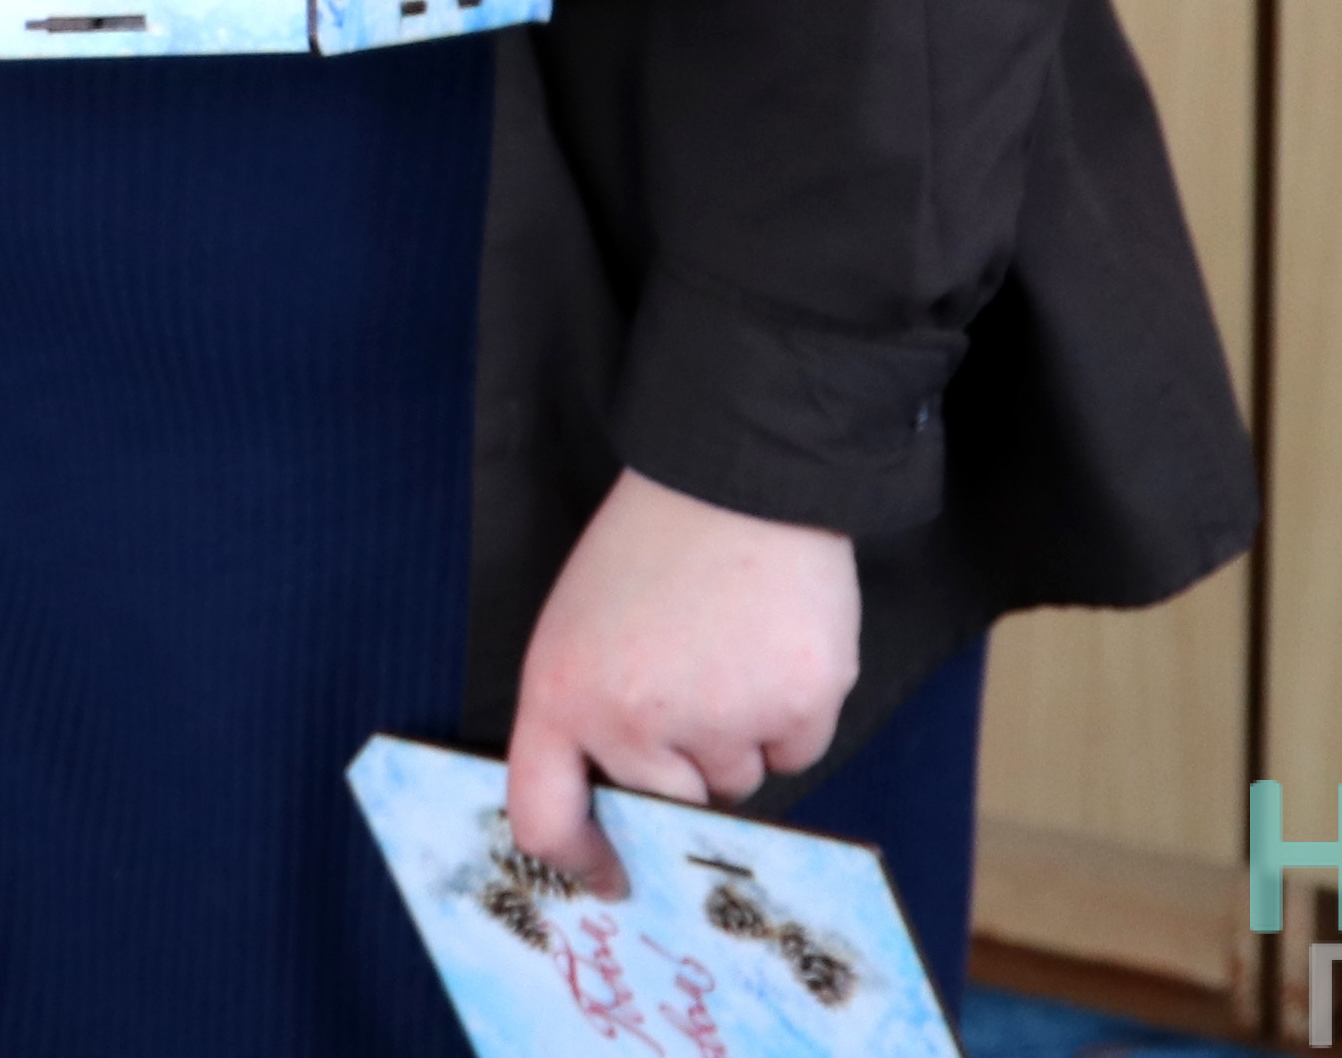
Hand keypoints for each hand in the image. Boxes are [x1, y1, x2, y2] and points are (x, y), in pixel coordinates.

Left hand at [505, 467, 860, 897]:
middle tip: (697, 678)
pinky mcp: (796, 705)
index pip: (544, 817)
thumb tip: (617, 815)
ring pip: (736, 782)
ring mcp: (719, 719)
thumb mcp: (581, 618)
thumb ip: (588, 712)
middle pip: (667, 805)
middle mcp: (632, 721)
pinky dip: (794, 712)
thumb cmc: (655, 539)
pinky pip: (796, 752)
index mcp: (562, 691)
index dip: (579, 858)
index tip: (612, 875)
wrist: (741, 466)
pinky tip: (780, 638)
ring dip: (742, 734)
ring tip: (736, 637)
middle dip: (684, 765)